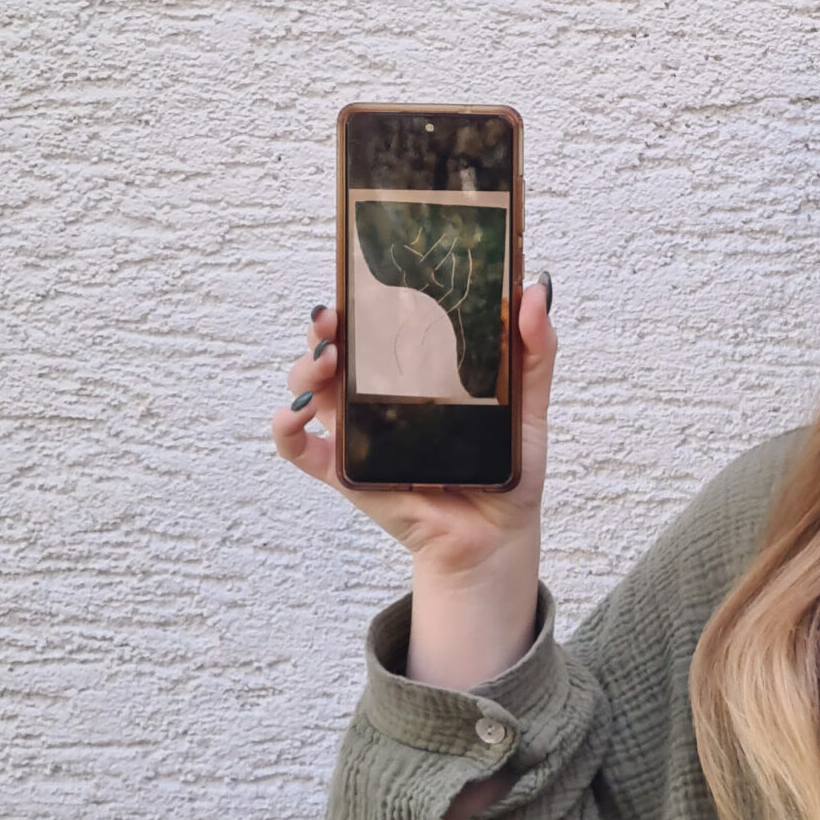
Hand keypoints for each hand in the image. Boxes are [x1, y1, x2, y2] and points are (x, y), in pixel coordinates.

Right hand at [275, 275, 557, 687]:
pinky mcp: (345, 472)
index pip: (377, 325)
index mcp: (414, 373)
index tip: (360, 285)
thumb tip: (534, 292)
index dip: (360, 301)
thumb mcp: (528, 404)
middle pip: (335, 350)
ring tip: (326, 365)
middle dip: (323, 329)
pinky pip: (300, 448)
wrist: (496, 535)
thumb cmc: (508, 469)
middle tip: (333, 322)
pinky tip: (295, 414)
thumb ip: (534, 351)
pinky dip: (286, 427)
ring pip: (312, 388)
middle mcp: (378, 396)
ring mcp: (357, 433)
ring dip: (305, 369)